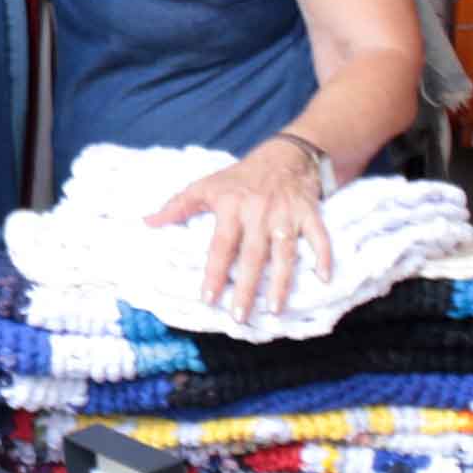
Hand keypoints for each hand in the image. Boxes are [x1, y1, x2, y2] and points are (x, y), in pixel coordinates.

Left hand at [146, 139, 334, 322]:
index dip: (214, 272)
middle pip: (253, 255)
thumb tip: (147, 222)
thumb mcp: (206, 185)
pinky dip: (324, 256)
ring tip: (275, 310)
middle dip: (247, 287)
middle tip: (240, 317)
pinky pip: (319, 237)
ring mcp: (286, 213)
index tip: (208, 298)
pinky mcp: (309, 213)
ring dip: (281, 282)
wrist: (285, 155)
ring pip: (285, 252)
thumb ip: (177, 206)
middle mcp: (259, 212)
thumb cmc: (240, 177)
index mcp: (231, 206)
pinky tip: (323, 279)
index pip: (221, 244)